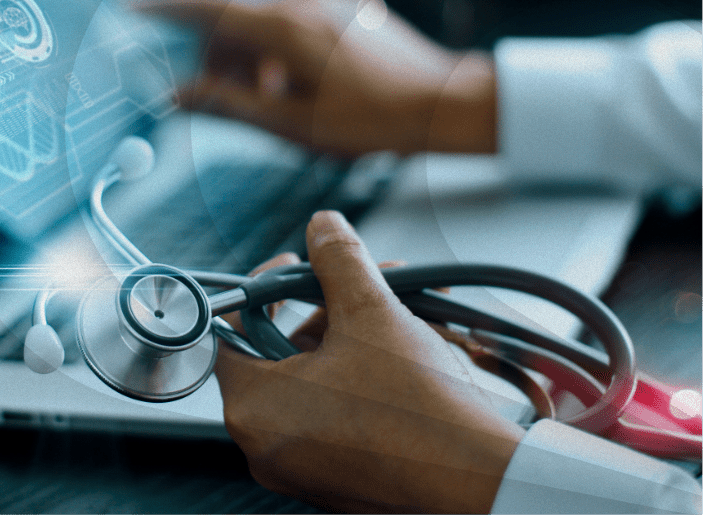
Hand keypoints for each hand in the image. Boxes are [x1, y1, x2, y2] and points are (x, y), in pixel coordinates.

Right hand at [138, 0, 496, 157]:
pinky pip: (294, 21)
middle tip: (228, 101)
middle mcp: (302, 1)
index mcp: (285, 28)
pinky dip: (281, 50)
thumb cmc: (371, 120)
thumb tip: (179, 96)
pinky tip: (301, 85)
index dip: (166, 8)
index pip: (209, 9)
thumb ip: (229, 105)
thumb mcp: (291, 125)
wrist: (441, 102)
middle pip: (236, 22)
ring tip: (275, 103)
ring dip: (253, 60)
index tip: (137, 7)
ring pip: (265, 24)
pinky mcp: (345, 6)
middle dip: (221, 59)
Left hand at [215, 211, 523, 512]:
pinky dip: (362, 375)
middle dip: (326, 308)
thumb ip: (338, 260)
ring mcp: (302, 468)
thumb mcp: (372, 313)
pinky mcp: (339, 478)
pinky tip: (409, 350)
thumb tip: (322, 226)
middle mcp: (266, 447)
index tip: (295, 268)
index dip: (263, 290)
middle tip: (361, 285)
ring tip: (403, 311)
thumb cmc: (419, 410)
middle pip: (278, 354)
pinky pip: (336, 412)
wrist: (480, 484)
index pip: (230, 332)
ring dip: (353, 336)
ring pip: (314, 380)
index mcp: (253, 409)